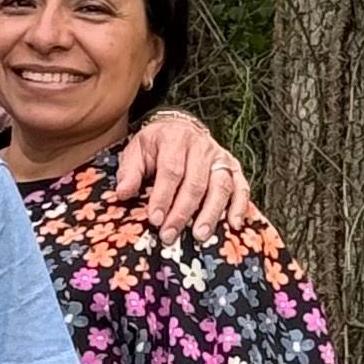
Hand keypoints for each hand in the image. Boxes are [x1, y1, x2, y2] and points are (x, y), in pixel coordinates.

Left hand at [117, 109, 250, 241]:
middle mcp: (202, 146)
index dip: (163, 197)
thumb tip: (122, 194)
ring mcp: (220, 157)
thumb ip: (130, 172)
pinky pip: (241, 187)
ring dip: (210, 213)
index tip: (155, 220)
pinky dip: (240, 206)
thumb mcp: (136, 150)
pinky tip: (233, 224)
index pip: (171, 171)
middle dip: (182, 212)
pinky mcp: (233, 167)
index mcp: (175, 139)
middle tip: (170, 235)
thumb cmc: (156, 145)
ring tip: (198, 235)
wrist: (180, 128)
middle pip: (196, 183)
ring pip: (221, 187)